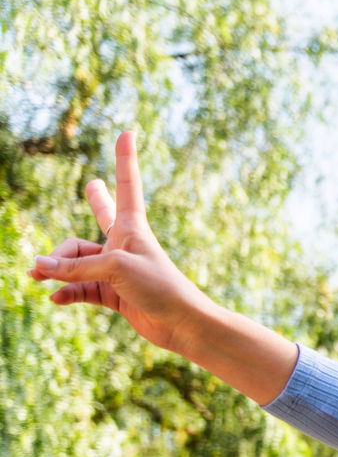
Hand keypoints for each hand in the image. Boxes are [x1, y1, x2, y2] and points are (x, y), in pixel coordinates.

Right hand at [29, 131, 217, 354]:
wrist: (182, 323)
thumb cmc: (158, 287)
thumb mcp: (114, 269)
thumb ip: (74, 267)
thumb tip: (39, 267)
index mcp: (132, 228)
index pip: (127, 185)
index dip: (125, 159)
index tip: (128, 133)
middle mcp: (123, 245)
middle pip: (101, 217)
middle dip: (97, 201)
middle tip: (94, 185)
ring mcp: (116, 269)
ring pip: (76, 261)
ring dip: (57, 269)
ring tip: (36, 275)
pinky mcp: (113, 294)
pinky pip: (80, 288)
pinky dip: (67, 292)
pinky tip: (54, 298)